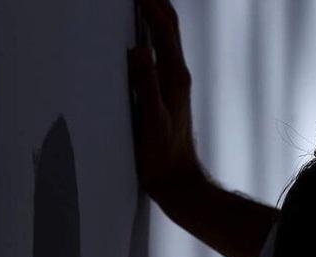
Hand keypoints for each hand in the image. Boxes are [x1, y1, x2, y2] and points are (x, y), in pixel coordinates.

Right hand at [129, 0, 203, 204]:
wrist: (176, 180)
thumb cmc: (163, 156)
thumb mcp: (152, 121)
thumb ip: (146, 86)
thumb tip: (138, 51)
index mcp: (174, 77)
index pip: (165, 29)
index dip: (151, 4)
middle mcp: (177, 75)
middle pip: (169, 27)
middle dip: (155, 2)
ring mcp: (172, 83)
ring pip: (164, 38)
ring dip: (153, 15)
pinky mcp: (165, 92)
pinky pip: (158, 53)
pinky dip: (149, 35)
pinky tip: (139, 33)